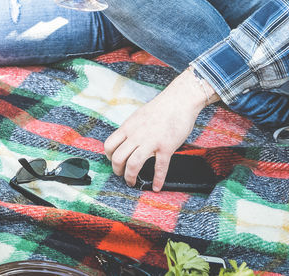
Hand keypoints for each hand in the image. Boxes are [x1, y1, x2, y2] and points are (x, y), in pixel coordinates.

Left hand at [104, 69, 213, 190]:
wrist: (179, 100)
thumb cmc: (161, 108)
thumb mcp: (138, 116)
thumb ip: (132, 129)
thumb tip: (126, 140)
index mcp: (128, 127)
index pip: (109, 145)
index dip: (109, 156)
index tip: (113, 161)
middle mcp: (136, 135)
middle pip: (118, 157)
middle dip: (117, 170)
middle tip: (121, 175)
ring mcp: (150, 142)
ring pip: (133, 164)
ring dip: (130, 177)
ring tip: (132, 182)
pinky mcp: (166, 147)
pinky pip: (160, 168)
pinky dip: (157, 180)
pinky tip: (156, 187)